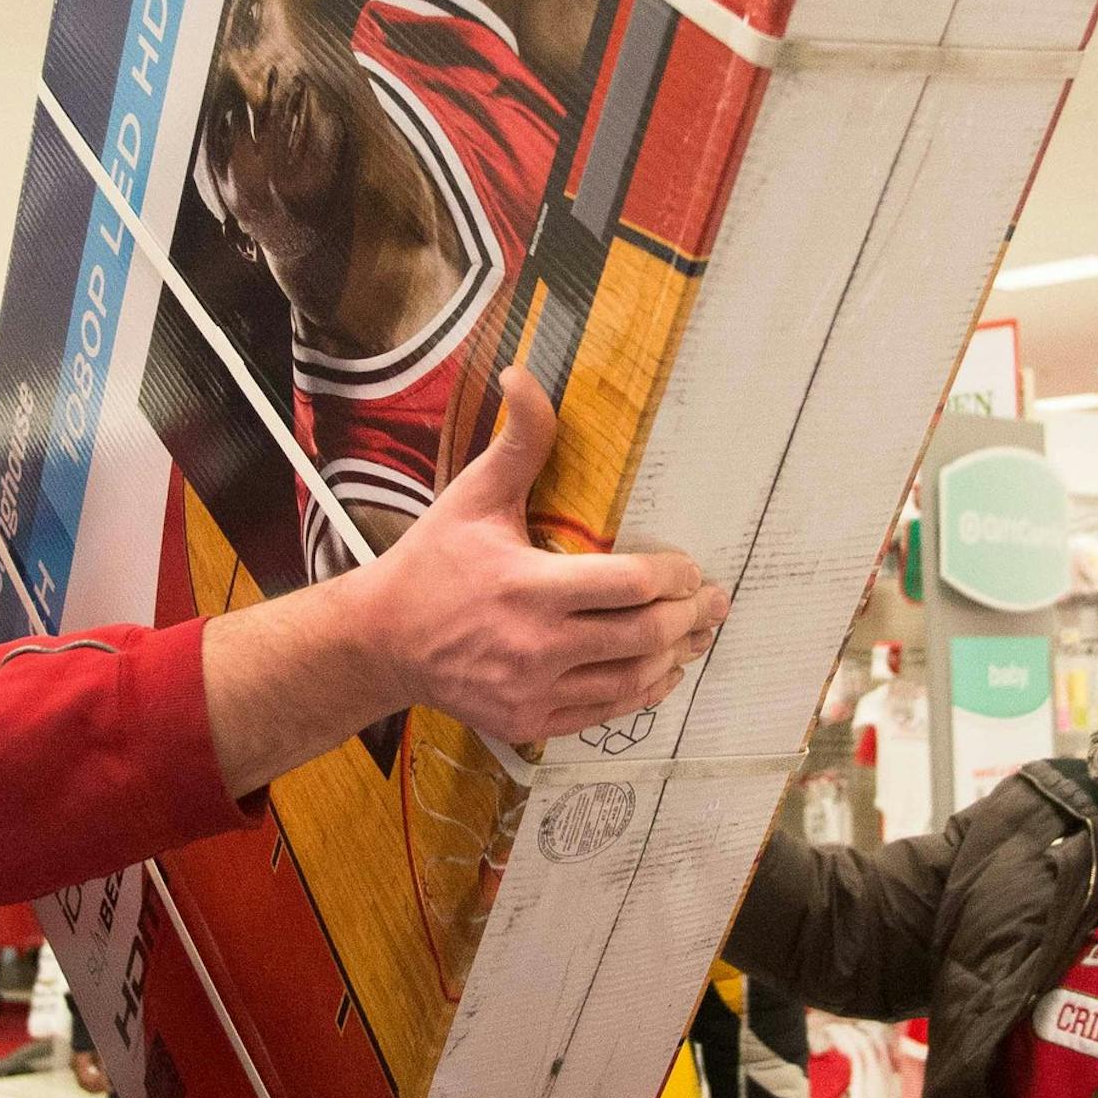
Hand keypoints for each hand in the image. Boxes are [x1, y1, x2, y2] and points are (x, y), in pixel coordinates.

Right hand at [355, 368, 728, 744]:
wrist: (383, 640)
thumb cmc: (433, 561)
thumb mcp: (472, 496)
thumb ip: (517, 442)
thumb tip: (525, 375)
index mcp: (528, 586)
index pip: (629, 584)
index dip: (674, 575)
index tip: (690, 567)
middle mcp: (535, 646)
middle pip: (643, 635)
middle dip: (689, 617)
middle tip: (714, 602)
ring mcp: (533, 692)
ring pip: (631, 680)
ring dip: (675, 657)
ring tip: (696, 636)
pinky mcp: (529, 722)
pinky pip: (604, 713)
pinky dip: (641, 692)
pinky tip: (659, 673)